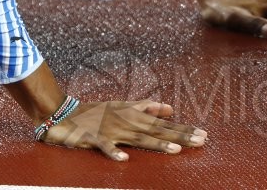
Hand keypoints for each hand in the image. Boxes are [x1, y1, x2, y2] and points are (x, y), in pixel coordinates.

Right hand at [42, 99, 206, 160]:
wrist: (64, 114)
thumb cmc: (95, 112)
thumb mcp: (121, 106)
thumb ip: (145, 106)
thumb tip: (168, 107)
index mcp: (132, 114)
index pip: (162, 123)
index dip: (182, 128)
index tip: (203, 133)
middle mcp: (125, 121)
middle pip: (156, 129)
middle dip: (179, 134)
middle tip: (201, 140)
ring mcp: (110, 130)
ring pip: (136, 138)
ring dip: (155, 143)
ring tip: (175, 149)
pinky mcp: (93, 139)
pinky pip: (104, 147)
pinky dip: (113, 153)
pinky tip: (124, 159)